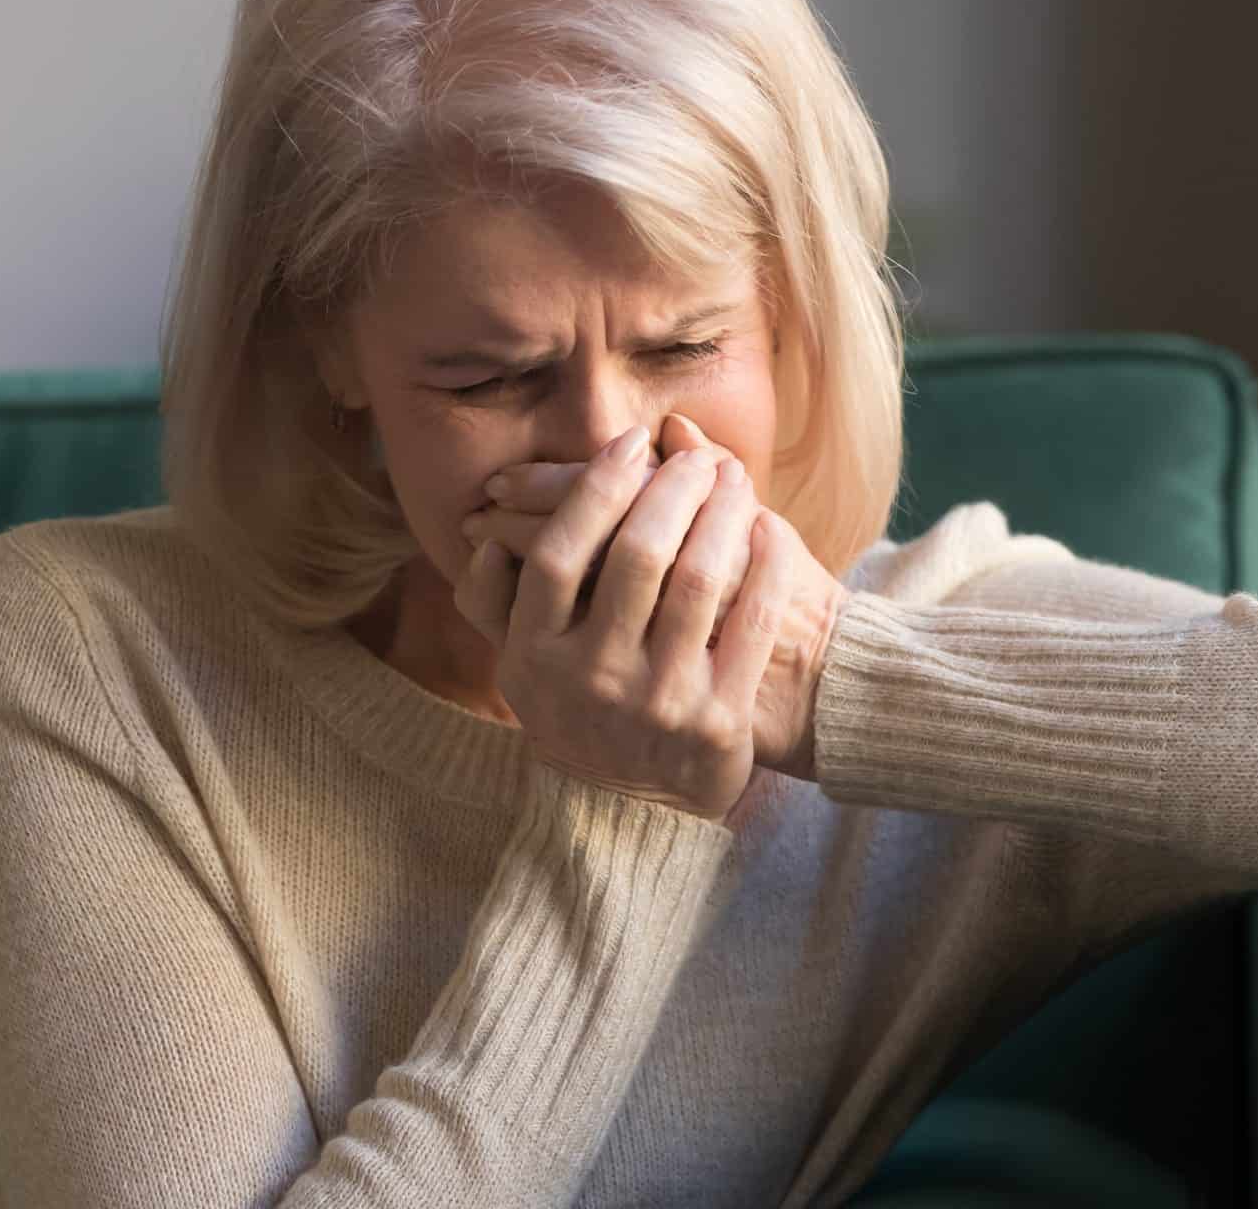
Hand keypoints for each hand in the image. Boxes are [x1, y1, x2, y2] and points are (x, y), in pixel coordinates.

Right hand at [461, 415, 849, 783]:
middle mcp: (594, 682)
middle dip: (673, 488)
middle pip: (636, 555)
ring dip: (724, 512)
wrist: (635, 814)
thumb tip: (489, 540)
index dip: (596, 488)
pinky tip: (768, 529)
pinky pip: (750, 623)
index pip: (560, 554)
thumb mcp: (519, 669)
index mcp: (535, 659)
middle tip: (696, 459)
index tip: (630, 445)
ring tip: (735, 479)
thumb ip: (494, 604)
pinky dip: (765, 566)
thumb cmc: (576, 715)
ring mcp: (659, 704)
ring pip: (699, 579)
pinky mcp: (719, 723)